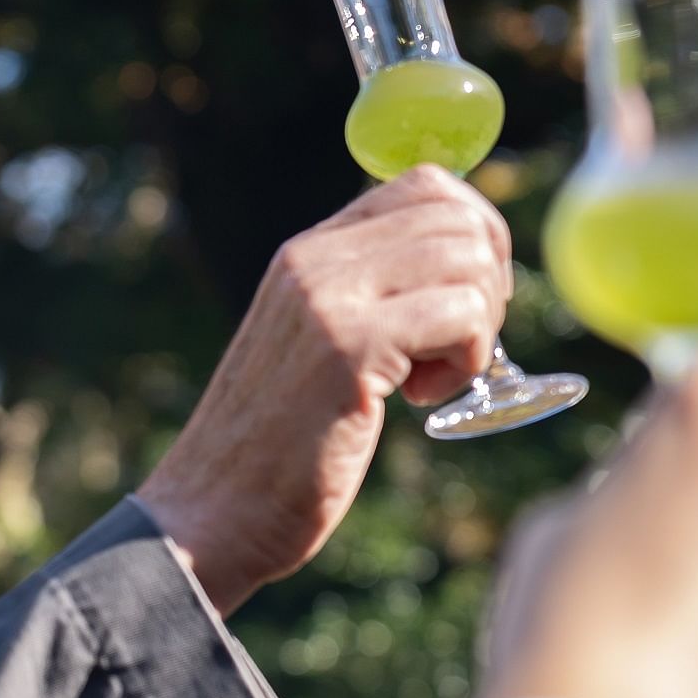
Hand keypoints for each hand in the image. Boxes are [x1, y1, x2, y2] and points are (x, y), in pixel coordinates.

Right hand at [136, 168, 509, 611]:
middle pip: (459, 216)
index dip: (476, 234)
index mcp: (306, 252)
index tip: (469, 301)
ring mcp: (328, 298)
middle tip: (458, 349)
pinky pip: (462, 316)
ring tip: (429, 380)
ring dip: (478, 328)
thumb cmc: (275, 449)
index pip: (426, 184)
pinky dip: (466, 362)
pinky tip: (416, 401)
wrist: (208, 513)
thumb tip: (466, 267)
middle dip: (489, 283)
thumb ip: (368, 297)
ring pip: (469, 263)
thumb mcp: (317, 347)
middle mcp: (313, 259)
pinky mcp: (349, 347)